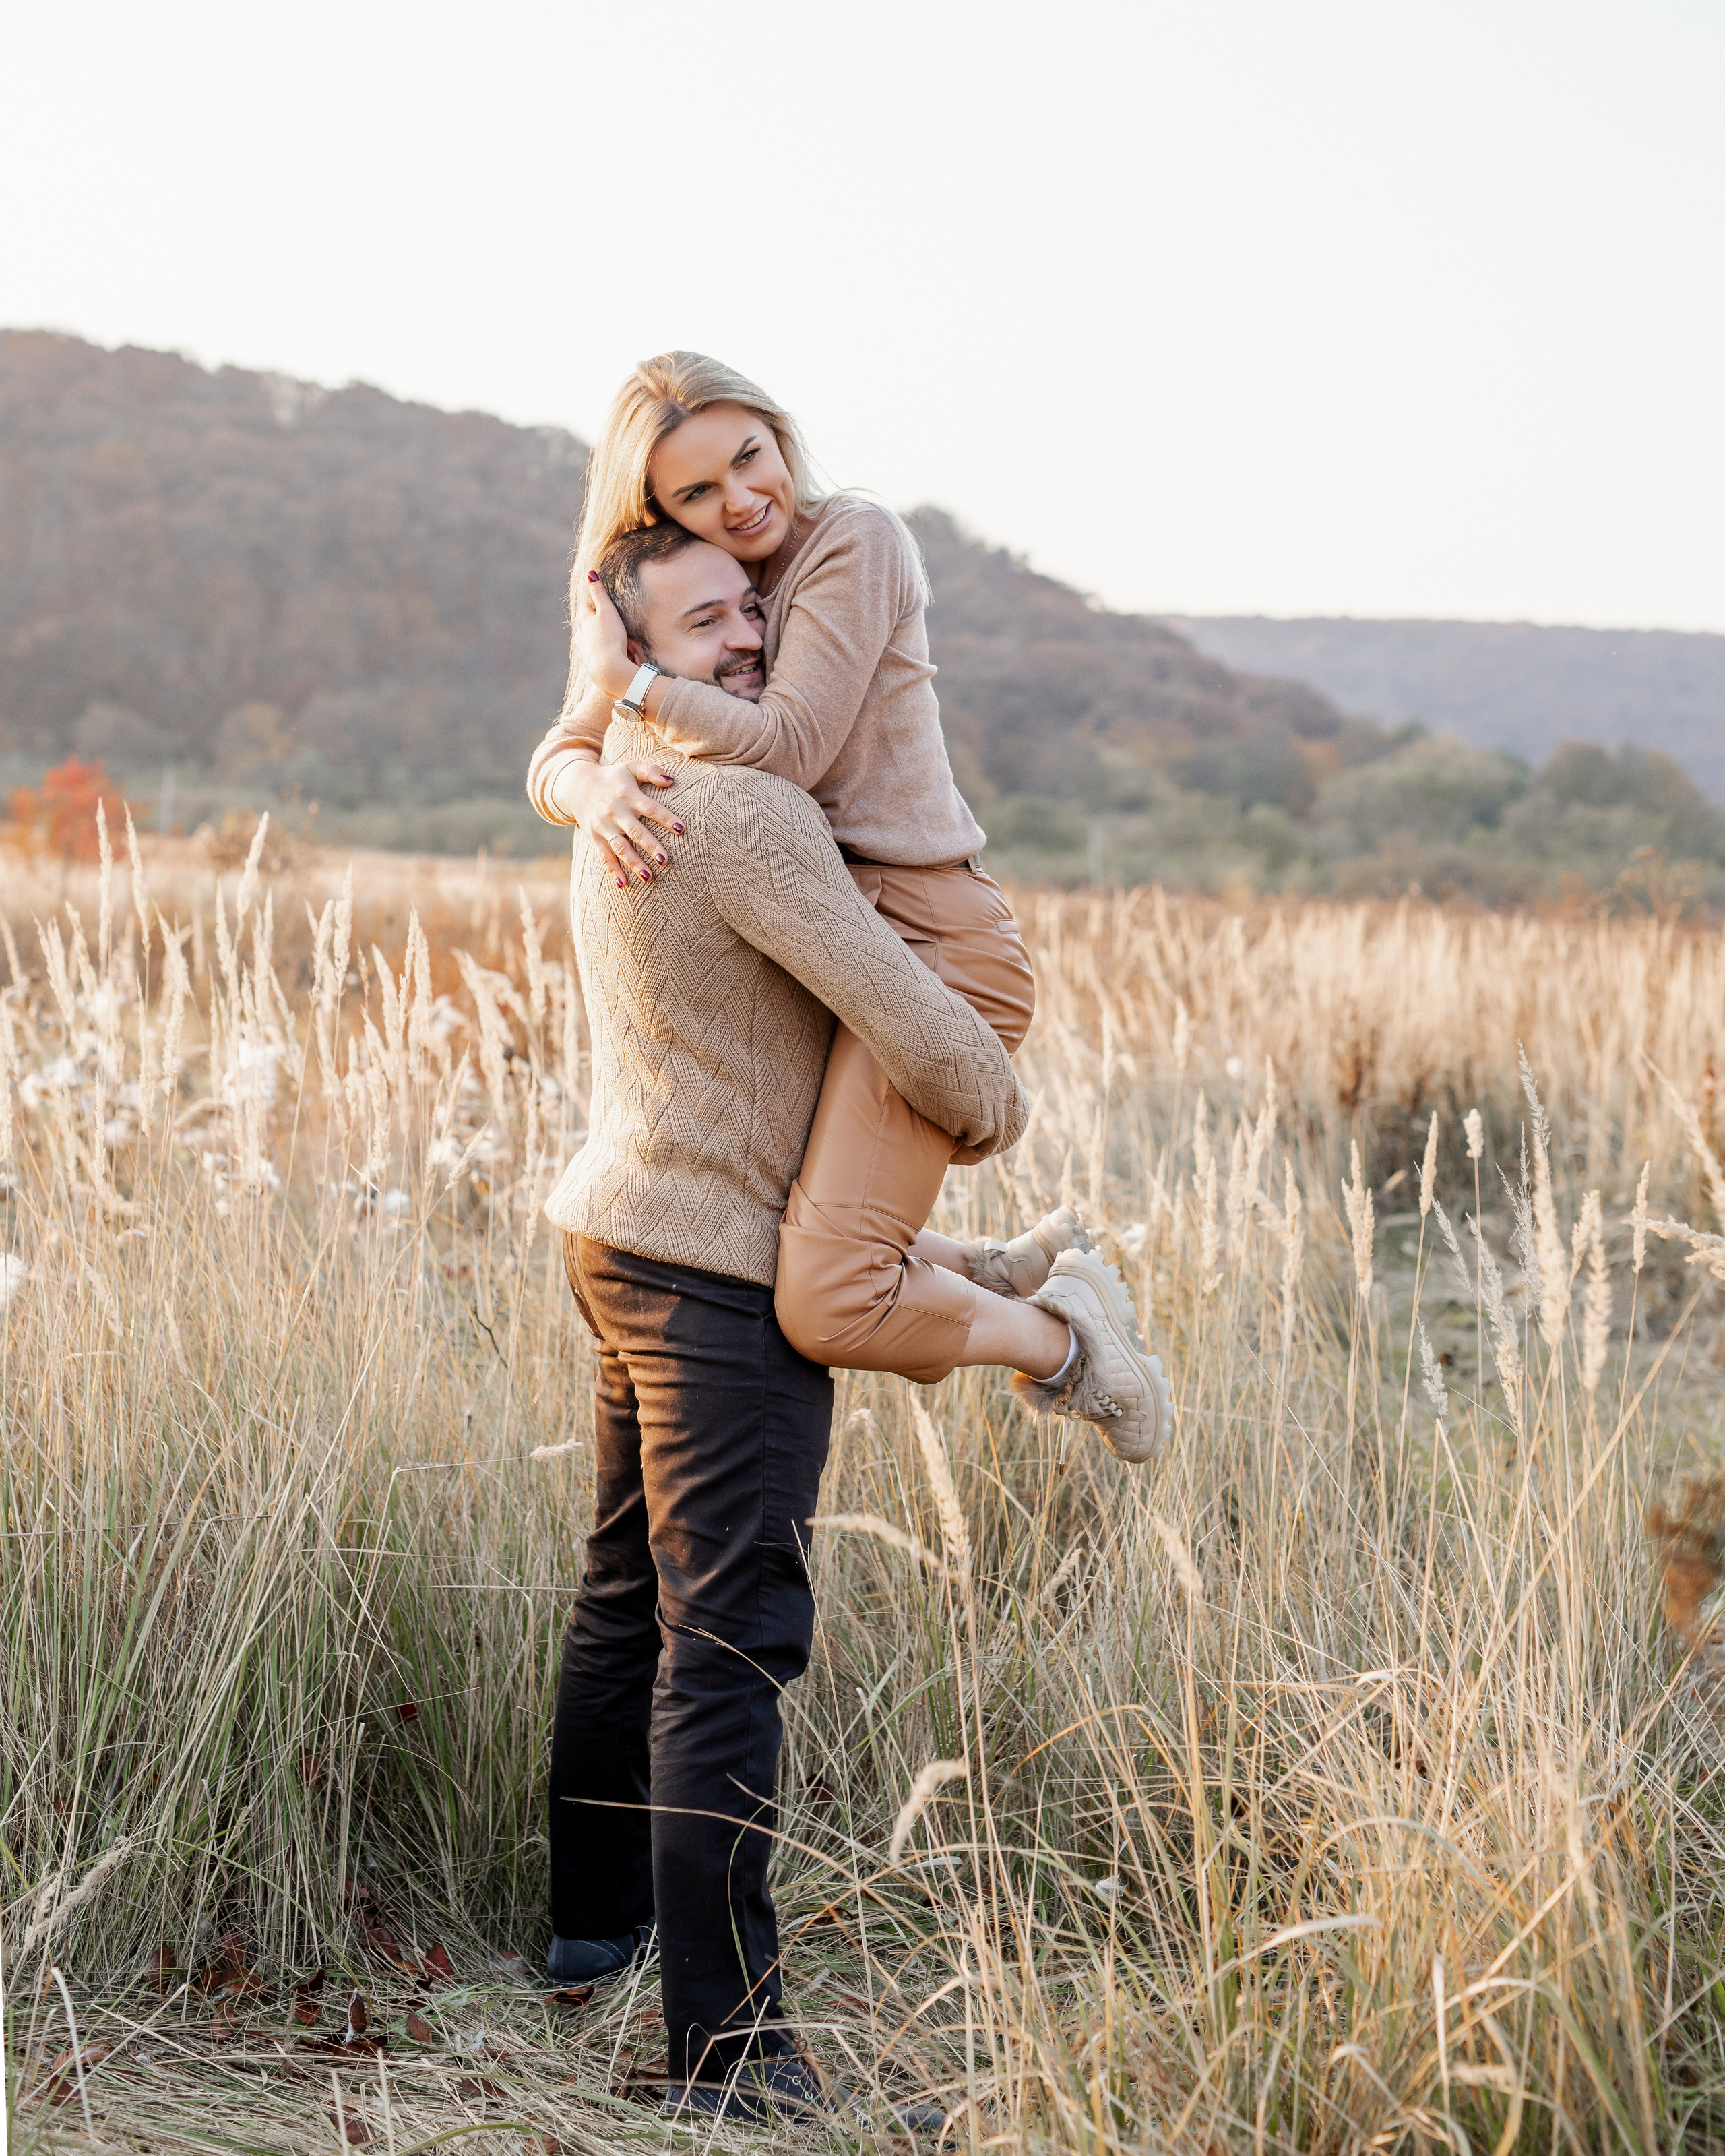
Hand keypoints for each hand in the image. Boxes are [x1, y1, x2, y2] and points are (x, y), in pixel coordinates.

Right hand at [548, 754, 684, 885]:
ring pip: (620, 847)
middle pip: (635, 831)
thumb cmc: (613, 777)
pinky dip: (612, 870)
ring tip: (649, 878)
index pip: (650, 808)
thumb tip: (671, 780)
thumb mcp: (630, 767)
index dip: (665, 818)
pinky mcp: (595, 837)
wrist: (578, 785)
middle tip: (665, 860)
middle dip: (650, 846)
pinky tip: (623, 884)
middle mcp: (616, 812)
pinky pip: (604, 855)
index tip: (681, 829)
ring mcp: (604, 826)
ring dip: (634, 863)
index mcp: (627, 794)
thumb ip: (651, 771)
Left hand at [572, 574, 636, 703]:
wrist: (609, 671)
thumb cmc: (611, 638)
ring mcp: (583, 651)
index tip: (603, 605)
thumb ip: (600, 593)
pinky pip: (594, 654)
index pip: (585, 606)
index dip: (595, 604)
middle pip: (585, 623)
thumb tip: (590, 574)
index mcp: (583, 620)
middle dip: (595, 621)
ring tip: (609, 639)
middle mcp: (579, 635)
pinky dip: (600, 652)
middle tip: (609, 621)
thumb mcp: (607, 612)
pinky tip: (607, 655)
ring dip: (597, 638)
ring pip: (588, 640)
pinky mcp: (589, 664)